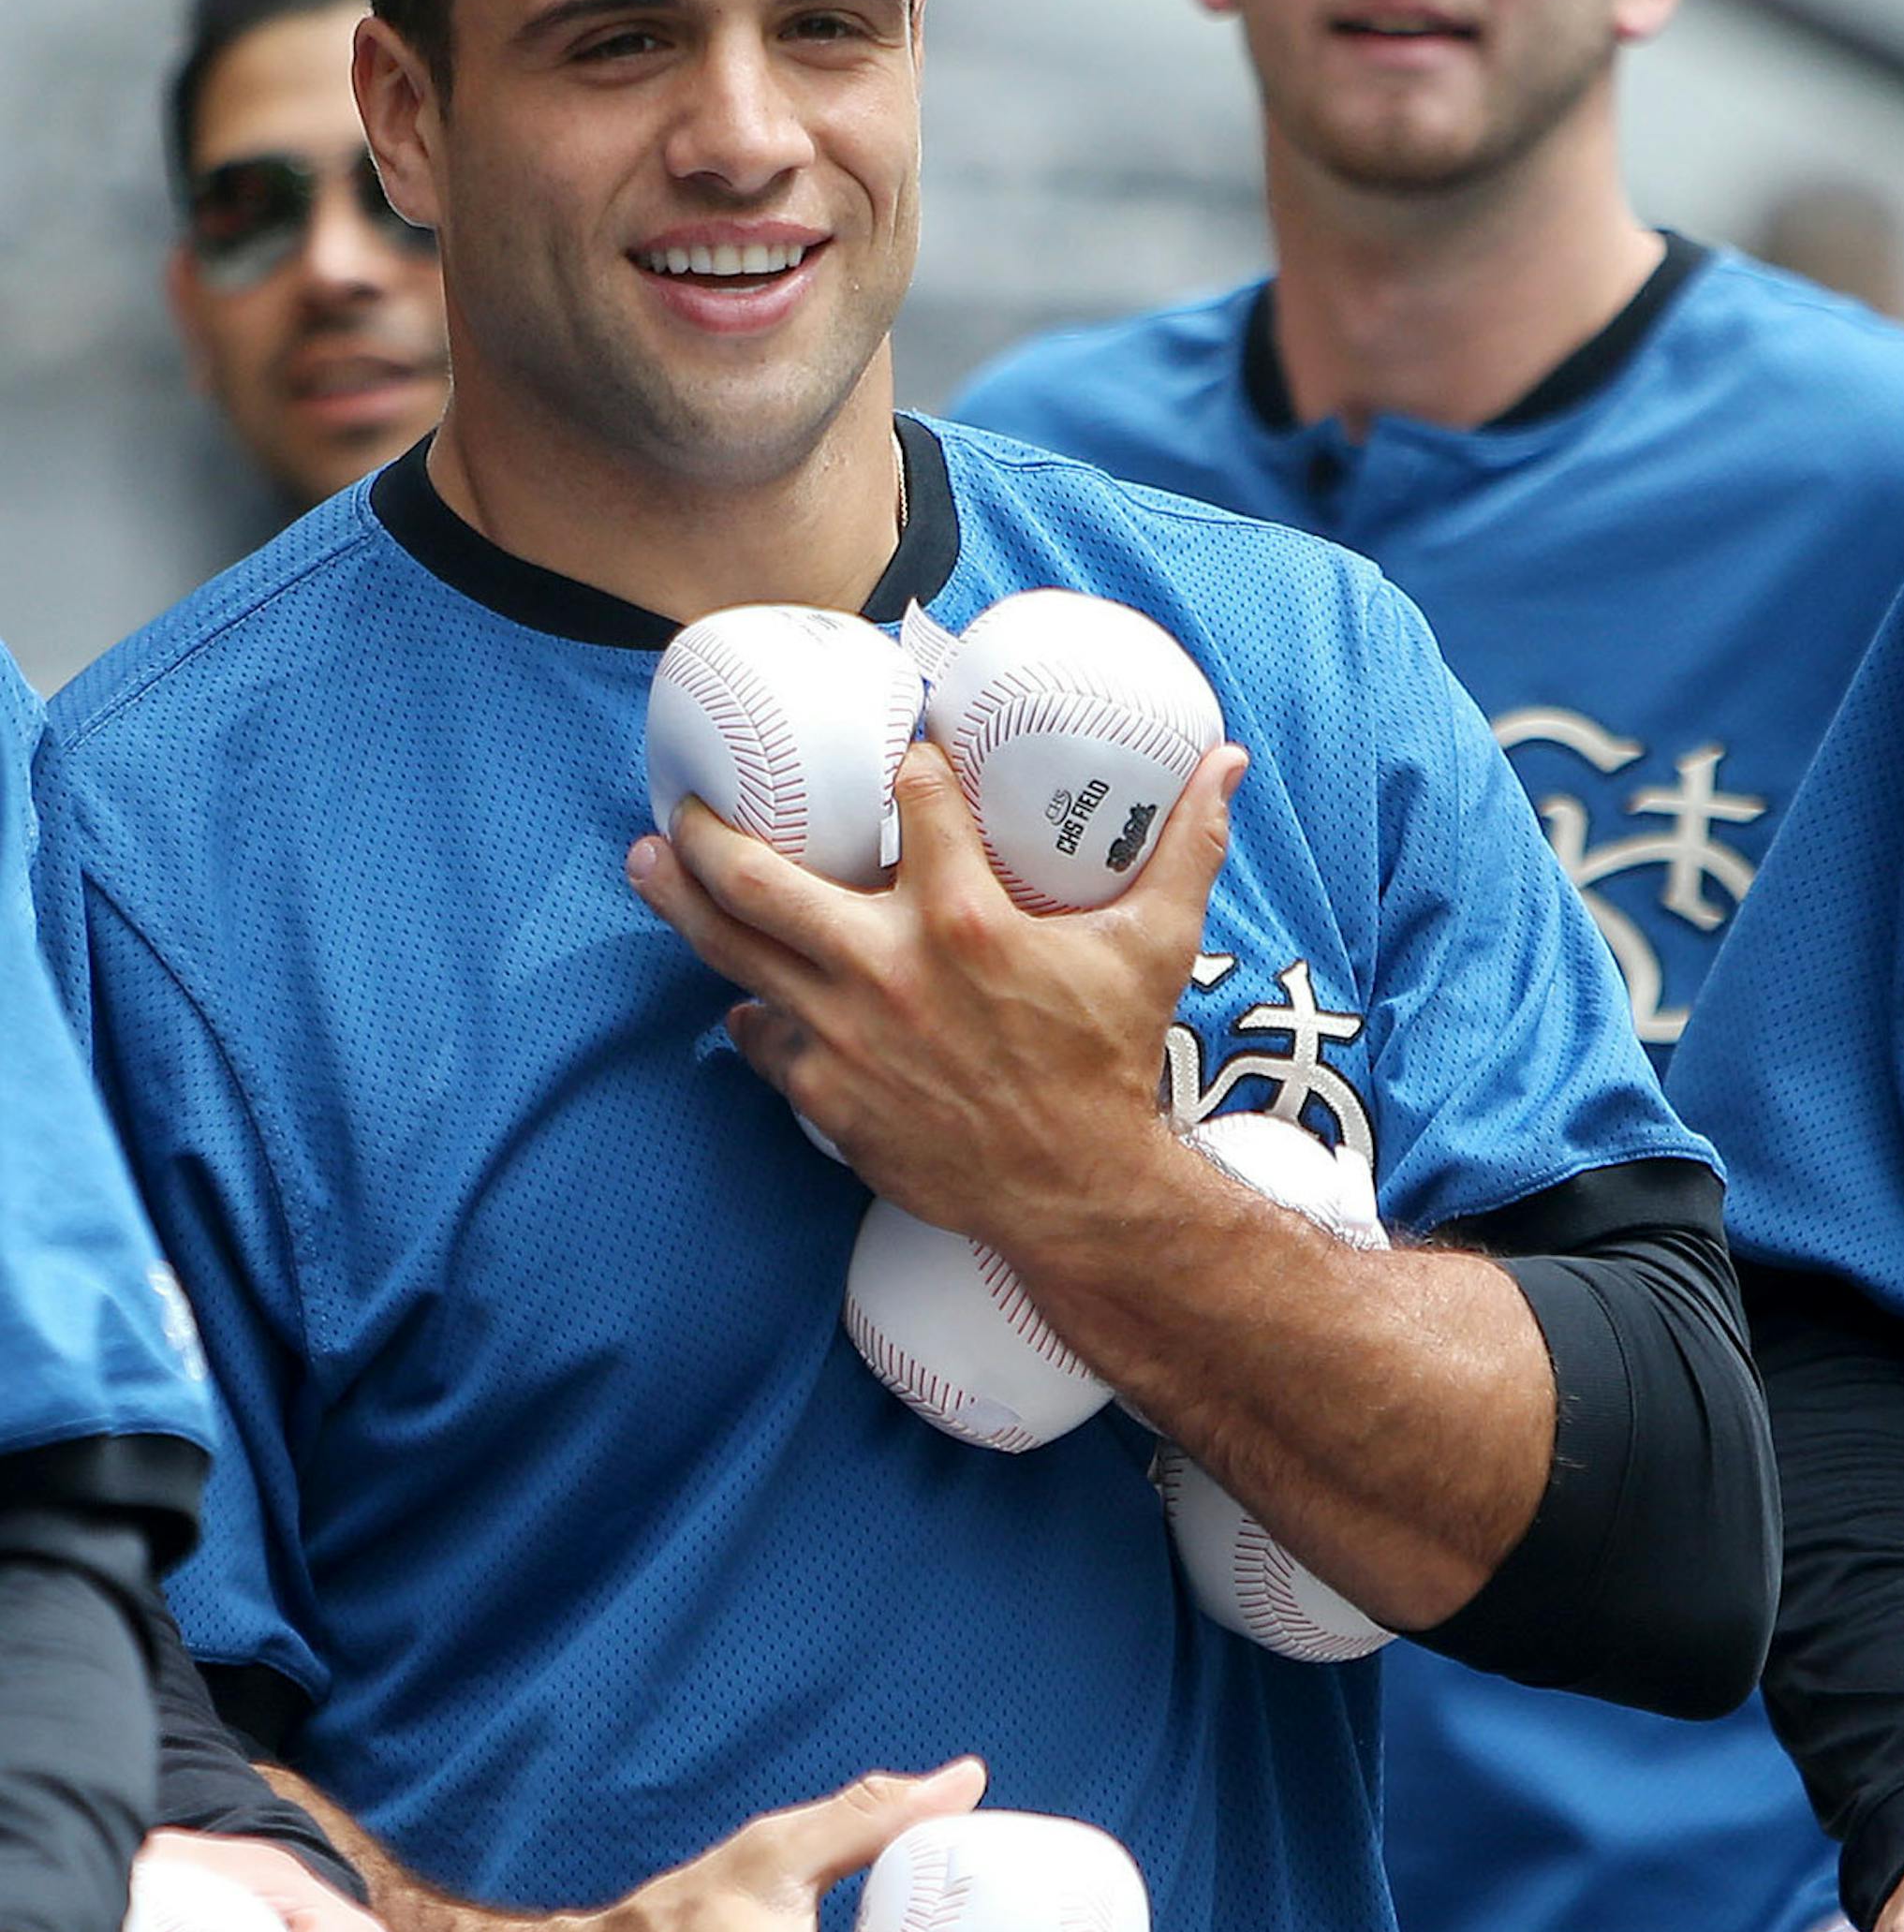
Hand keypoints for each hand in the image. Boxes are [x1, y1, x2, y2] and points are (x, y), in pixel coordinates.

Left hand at [626, 739, 1245, 1263]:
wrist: (1077, 1191)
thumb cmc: (1113, 1062)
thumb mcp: (1156, 946)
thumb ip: (1187, 848)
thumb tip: (1227, 762)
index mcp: (963, 917)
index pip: (916, 797)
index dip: (906, 758)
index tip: (894, 740)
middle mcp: (887, 969)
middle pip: (763, 878)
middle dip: (715, 829)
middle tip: (693, 799)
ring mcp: (846, 1037)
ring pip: (738, 954)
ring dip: (685, 904)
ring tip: (648, 860)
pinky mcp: (827, 1097)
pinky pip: (765, 1041)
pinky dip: (751, 1013)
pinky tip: (737, 992)